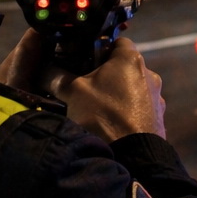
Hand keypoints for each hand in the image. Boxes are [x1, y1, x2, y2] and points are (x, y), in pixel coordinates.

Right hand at [0, 30, 166, 141]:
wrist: (134, 157)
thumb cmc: (103, 116)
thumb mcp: (72, 92)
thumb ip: (55, 74)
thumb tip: (38, 67)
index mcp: (131, 59)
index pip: (114, 40)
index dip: (95, 47)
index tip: (80, 59)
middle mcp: (149, 74)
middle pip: (121, 66)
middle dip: (102, 74)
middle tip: (81, 85)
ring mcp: (156, 98)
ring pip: (130, 89)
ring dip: (113, 95)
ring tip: (92, 109)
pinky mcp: (158, 119)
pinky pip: (137, 109)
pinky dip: (124, 112)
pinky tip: (108, 125)